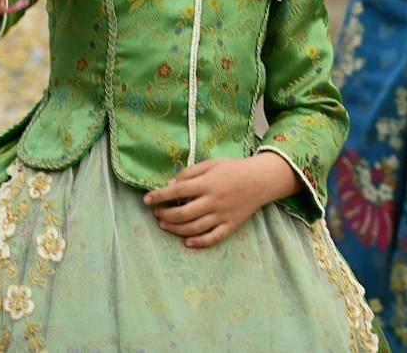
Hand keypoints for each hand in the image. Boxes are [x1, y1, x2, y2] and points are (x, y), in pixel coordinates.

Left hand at [142, 154, 300, 248]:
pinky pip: (214, 238)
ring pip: (195, 227)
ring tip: (164, 225)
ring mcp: (222, 215)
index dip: (160, 196)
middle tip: (156, 213)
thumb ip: (190, 173)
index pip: (178, 191)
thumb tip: (170, 184)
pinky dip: (200, 242)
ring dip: (176, 229)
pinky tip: (187, 242)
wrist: (260, 180)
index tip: (146, 199)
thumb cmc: (233, 169)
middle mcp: (213, 201)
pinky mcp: (231, 225)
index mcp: (207, 183)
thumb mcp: (210, 164)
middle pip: (184, 213)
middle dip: (166, 214)